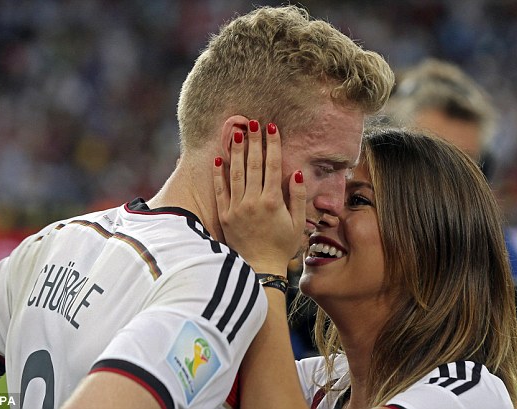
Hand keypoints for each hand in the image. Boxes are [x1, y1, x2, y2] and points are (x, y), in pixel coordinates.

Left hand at [213, 120, 305, 274]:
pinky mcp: (224, 215)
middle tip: (252, 122)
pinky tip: (218, 158)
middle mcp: (253, 201)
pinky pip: (220, 190)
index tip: (272, 128)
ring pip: (235, 173)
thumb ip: (297, 196)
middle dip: (253, 141)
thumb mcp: (297, 223)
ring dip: (236, 151)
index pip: (272, 166)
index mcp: (272, 201)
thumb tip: (296, 172)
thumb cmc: (282, 246)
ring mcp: (236, 208)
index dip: (272, 145)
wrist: (260, 269)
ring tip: (236, 132)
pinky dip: (219, 174)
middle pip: (252, 164)